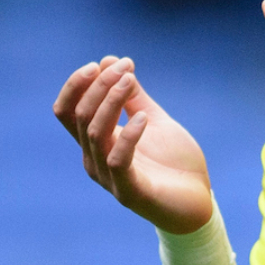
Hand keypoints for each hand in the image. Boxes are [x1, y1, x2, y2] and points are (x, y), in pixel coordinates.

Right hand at [53, 55, 213, 233]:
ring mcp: (109, 178)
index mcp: (96, 142)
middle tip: (126, 67)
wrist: (198, 203)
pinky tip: (143, 119)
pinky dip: (128, 135)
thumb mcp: (154, 120)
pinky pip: (118, 160)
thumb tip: (111, 61)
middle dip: (100, 85)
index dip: (76, 84)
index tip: (103, 63)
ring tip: (131, 80)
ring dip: (111, 101)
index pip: (67, 111)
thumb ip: (134, 96)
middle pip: (80, 116)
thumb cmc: (174, 164)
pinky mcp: (130, 192)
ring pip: (95, 134)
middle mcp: (95, 159)